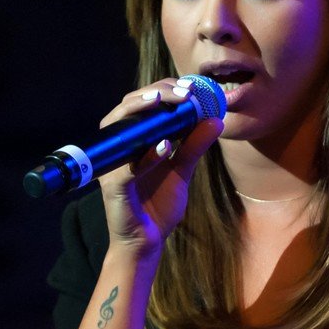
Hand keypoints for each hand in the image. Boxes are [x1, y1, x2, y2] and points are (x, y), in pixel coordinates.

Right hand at [96, 79, 222, 257]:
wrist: (147, 242)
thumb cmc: (158, 204)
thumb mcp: (182, 170)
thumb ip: (195, 145)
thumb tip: (216, 119)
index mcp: (132, 139)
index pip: (143, 102)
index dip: (165, 89)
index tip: (192, 86)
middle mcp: (118, 147)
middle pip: (129, 106)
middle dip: (157, 93)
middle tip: (185, 92)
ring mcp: (112, 165)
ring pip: (121, 127)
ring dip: (144, 111)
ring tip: (168, 101)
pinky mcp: (112, 186)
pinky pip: (127, 166)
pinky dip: (146, 155)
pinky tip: (165, 146)